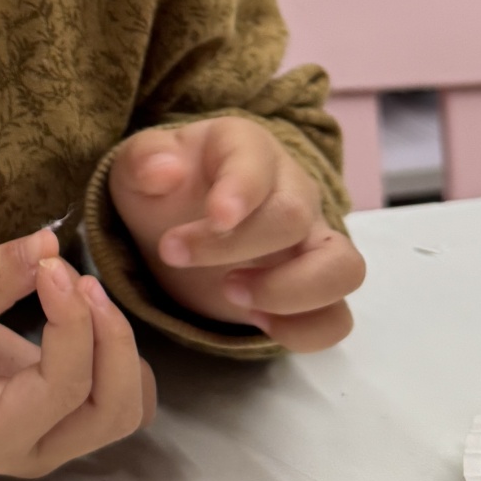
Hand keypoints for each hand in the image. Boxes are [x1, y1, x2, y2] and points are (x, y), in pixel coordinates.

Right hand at [0, 229, 153, 477]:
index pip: (62, 387)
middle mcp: (33, 453)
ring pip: (129, 409)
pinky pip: (125, 401)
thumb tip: (47, 243)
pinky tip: (90, 324)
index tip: (54, 266)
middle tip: (80, 280)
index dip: (72, 322)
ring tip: (84, 298)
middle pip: (112, 410)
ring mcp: (57, 445)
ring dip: (120, 350)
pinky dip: (122, 361)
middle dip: (110, 339)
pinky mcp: (71, 425)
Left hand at [109, 119, 362, 353]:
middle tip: (175, 255)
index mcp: (248, 149)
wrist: (177, 225)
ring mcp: (312, 242)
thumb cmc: (164, 189)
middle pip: (295, 217)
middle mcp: (294, 191)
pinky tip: (256, 322)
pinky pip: (336, 317)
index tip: (215, 217)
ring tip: (230, 294)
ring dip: (289, 292)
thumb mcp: (137, 169)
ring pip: (343, 269)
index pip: (259, 162)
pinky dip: (303, 331)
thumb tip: (164, 170)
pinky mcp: (313, 290)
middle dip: (236, 247)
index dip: (242, 190)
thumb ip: (143, 162)